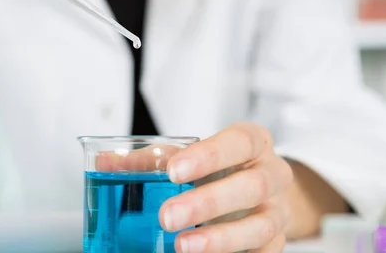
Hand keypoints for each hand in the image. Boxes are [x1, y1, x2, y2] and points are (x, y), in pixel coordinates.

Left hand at [160, 123, 293, 252]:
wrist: (256, 191)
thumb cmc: (218, 169)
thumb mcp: (190, 156)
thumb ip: (152, 159)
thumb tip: (106, 161)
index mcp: (253, 142)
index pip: (239, 142)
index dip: (209, 155)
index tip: (173, 170)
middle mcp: (273, 174)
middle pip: (252, 185)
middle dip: (208, 203)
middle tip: (167, 216)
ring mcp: (278, 210)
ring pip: (261, 225)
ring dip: (219, 238)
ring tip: (182, 246)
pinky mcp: (277, 241)